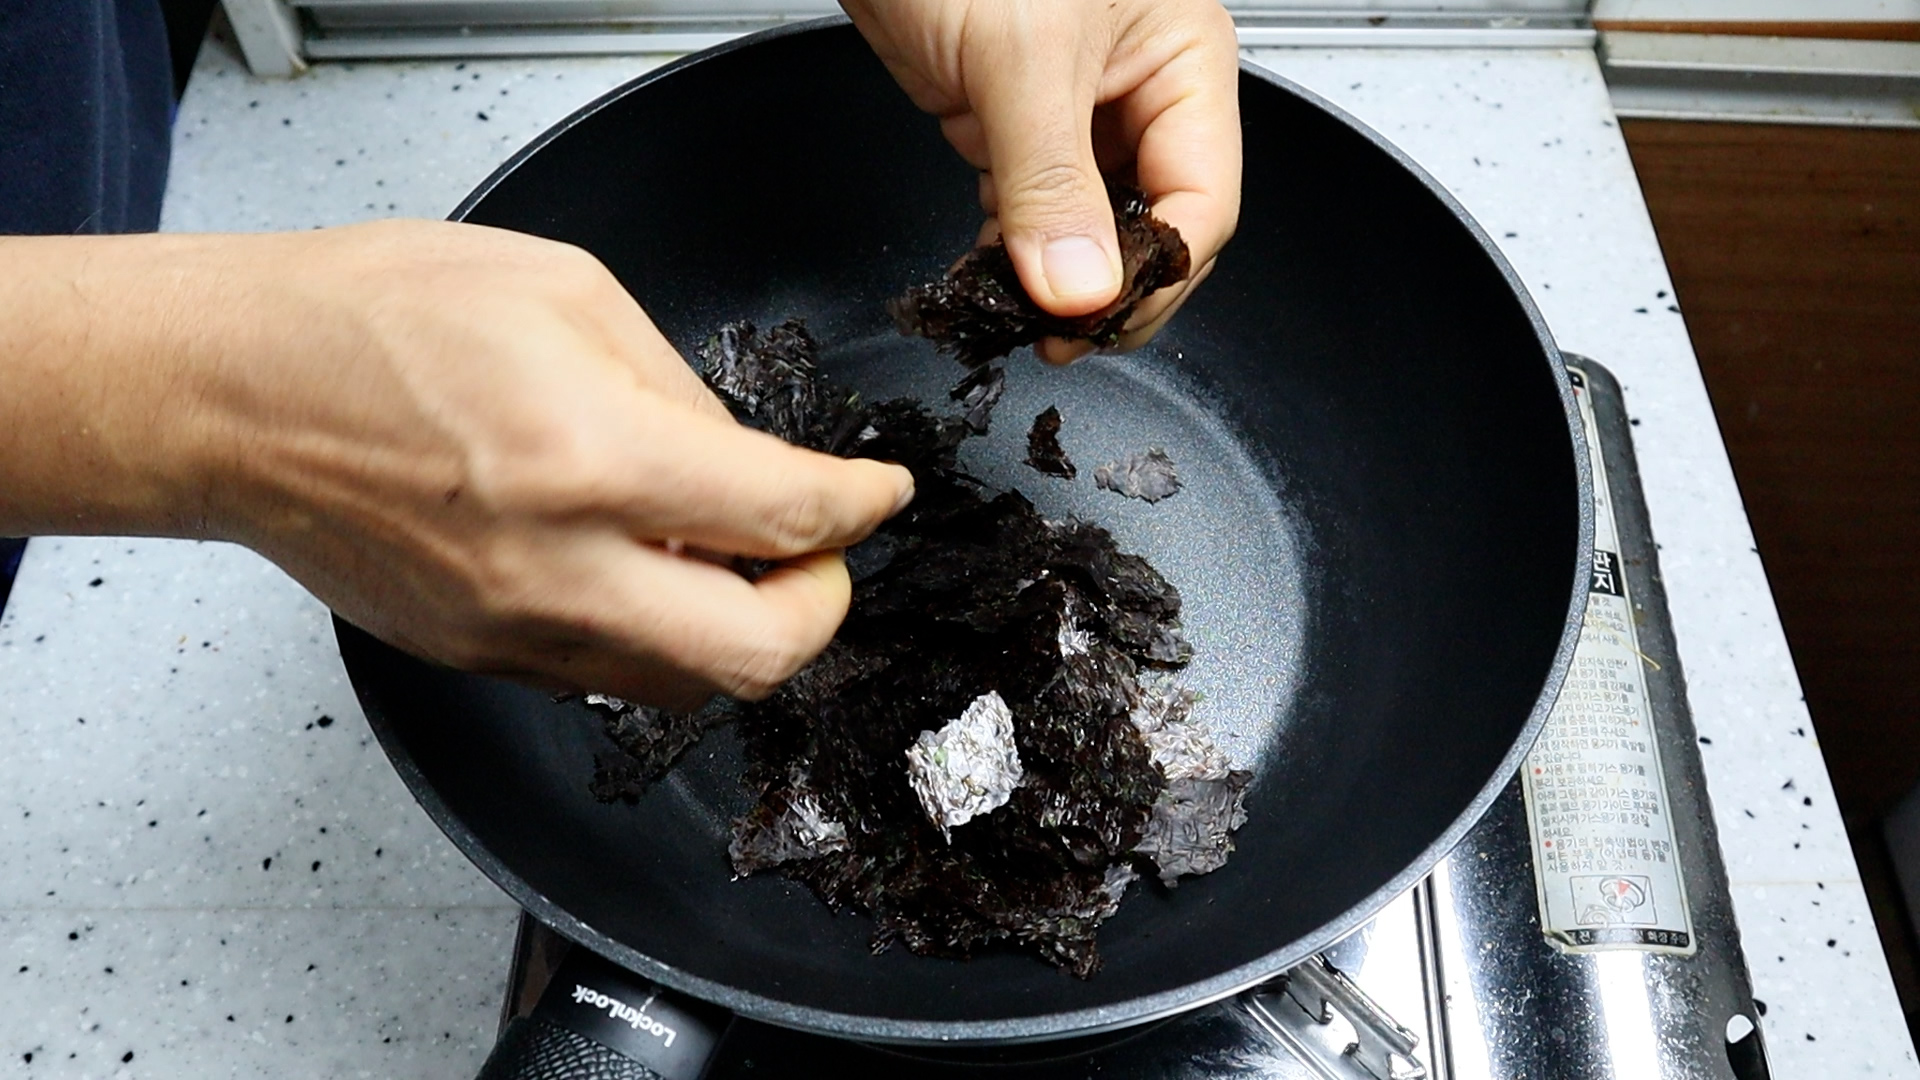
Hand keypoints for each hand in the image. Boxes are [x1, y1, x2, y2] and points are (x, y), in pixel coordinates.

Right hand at [0, 222, 912, 707]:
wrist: (228, 393)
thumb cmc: (373, 317)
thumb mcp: (565, 294)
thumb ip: (681, 392)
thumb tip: (750, 462)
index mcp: (592, 458)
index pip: (785, 518)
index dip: (857, 509)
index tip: (876, 495)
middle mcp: (557, 569)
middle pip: (758, 657)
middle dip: (820, 609)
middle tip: (818, 555)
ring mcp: (512, 632)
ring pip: (687, 685)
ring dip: (741, 629)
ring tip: (729, 555)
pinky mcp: (477, 657)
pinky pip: (611, 674)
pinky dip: (660, 633)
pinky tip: (645, 566)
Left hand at [843, 0, 1240, 361]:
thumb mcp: (1021, 58)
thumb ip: (1051, 180)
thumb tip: (1080, 288)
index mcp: (1183, 60)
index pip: (1201, 202)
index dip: (1155, 275)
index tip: (1095, 322)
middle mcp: (1140, 89)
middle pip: (1152, 227)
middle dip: (1108, 290)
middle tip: (1055, 335)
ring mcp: (1075, 111)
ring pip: (1089, 229)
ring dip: (1054, 282)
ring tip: (1014, 322)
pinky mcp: (1012, 121)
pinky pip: (1030, 211)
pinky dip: (1009, 254)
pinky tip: (986, 284)